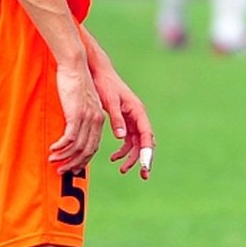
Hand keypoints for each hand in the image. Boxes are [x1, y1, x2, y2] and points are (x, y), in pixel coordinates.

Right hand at [51, 57, 106, 172]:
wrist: (75, 66)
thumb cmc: (74, 83)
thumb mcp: (79, 103)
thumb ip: (77, 117)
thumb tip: (69, 129)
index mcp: (98, 120)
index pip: (93, 147)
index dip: (82, 160)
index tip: (72, 168)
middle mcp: (95, 121)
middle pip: (87, 151)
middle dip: (74, 164)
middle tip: (62, 171)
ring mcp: (87, 118)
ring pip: (78, 147)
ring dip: (64, 157)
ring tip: (53, 161)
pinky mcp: (77, 114)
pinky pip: (70, 137)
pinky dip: (61, 147)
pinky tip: (53, 149)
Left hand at [90, 59, 156, 178]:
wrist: (98, 71)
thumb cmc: (105, 84)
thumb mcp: (109, 101)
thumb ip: (116, 119)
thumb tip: (121, 138)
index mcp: (138, 112)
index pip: (147, 136)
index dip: (147, 152)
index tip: (145, 166)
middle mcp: (138, 117)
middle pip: (146, 142)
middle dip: (144, 159)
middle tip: (143, 175)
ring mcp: (132, 120)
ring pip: (137, 143)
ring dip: (131, 157)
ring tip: (121, 169)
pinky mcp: (125, 121)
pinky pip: (128, 140)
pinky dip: (123, 150)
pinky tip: (113, 157)